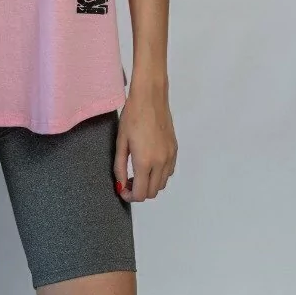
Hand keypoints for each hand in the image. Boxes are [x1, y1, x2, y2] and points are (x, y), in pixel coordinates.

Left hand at [113, 84, 177, 201]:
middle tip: (127, 181)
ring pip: (162, 184)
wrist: (150, 98)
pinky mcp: (175, 150)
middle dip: (139, 192)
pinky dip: (159, 174)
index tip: (122, 190)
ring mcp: (170, 156)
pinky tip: (149, 163)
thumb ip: (120, 166)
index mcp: (145, 162)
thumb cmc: (132, 116)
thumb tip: (121, 184)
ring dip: (149, 184)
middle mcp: (161, 163)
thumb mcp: (121, 141)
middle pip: (152, 192)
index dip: (129, 196)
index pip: (140, 194)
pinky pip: (169, 171)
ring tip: (137, 172)